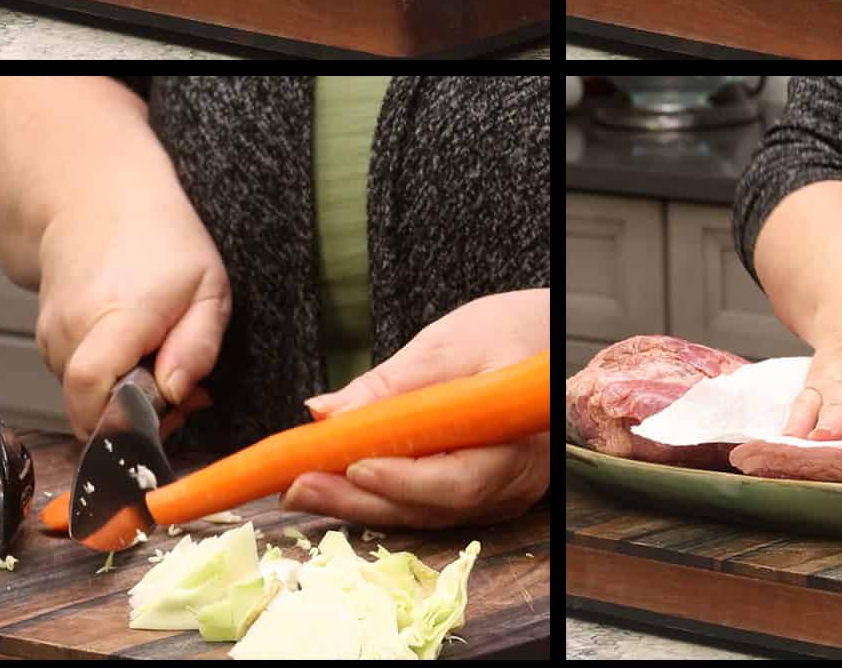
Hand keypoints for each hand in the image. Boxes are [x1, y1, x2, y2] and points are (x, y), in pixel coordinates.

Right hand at [37, 167, 230, 440]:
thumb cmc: (163, 240)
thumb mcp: (209, 287)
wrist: (100, 199)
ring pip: (84, 395)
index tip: (167, 414)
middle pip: (90, 405)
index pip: (94, 389)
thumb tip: (177, 393)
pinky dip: (108, 376)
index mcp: (118, 316)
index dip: (124, 419)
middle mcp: (73, 329)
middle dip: (138, 414)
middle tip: (182, 395)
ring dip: (123, 393)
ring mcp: (52, 333)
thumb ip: (199, 345)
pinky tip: (135, 351)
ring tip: (161, 362)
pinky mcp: (47, 336)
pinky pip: (76, 376)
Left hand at [283, 289, 548, 528]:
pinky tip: (338, 483)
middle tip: (297, 486)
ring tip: (303, 487)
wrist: (544, 335)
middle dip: (361, 498)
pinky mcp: (480, 492)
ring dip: (361, 501)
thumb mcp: (450, 345)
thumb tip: (326, 412)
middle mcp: (514, 481)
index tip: (350, 464)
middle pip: (431, 505)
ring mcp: (498, 493)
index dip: (402, 479)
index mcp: (520, 440)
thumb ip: (393, 383)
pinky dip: (382, 494)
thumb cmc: (510, 331)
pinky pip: (426, 502)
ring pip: (423, 510)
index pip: (459, 477)